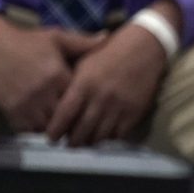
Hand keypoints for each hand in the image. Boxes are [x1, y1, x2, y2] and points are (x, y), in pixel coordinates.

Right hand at [0, 15, 102, 131]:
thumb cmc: (28, 41)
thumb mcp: (57, 37)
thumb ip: (83, 41)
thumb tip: (108, 36)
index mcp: (57, 75)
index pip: (80, 100)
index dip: (86, 103)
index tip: (89, 103)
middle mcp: (42, 92)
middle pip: (65, 117)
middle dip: (72, 118)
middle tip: (77, 117)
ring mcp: (25, 103)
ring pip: (48, 127)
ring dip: (55, 125)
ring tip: (59, 119)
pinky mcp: (10, 110)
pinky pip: (28, 129)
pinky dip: (36, 128)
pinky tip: (41, 119)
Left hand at [44, 19, 168, 144]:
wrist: (142, 48)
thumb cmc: (108, 54)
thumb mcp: (83, 62)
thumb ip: (70, 85)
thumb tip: (56, 107)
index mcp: (84, 85)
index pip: (64, 115)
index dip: (55, 130)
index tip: (51, 137)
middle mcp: (100, 98)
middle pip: (81, 130)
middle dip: (72, 141)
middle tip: (68, 144)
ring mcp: (118, 107)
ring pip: (99, 136)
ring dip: (90, 142)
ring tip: (84, 142)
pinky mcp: (134, 112)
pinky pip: (118, 134)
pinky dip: (108, 138)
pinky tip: (103, 134)